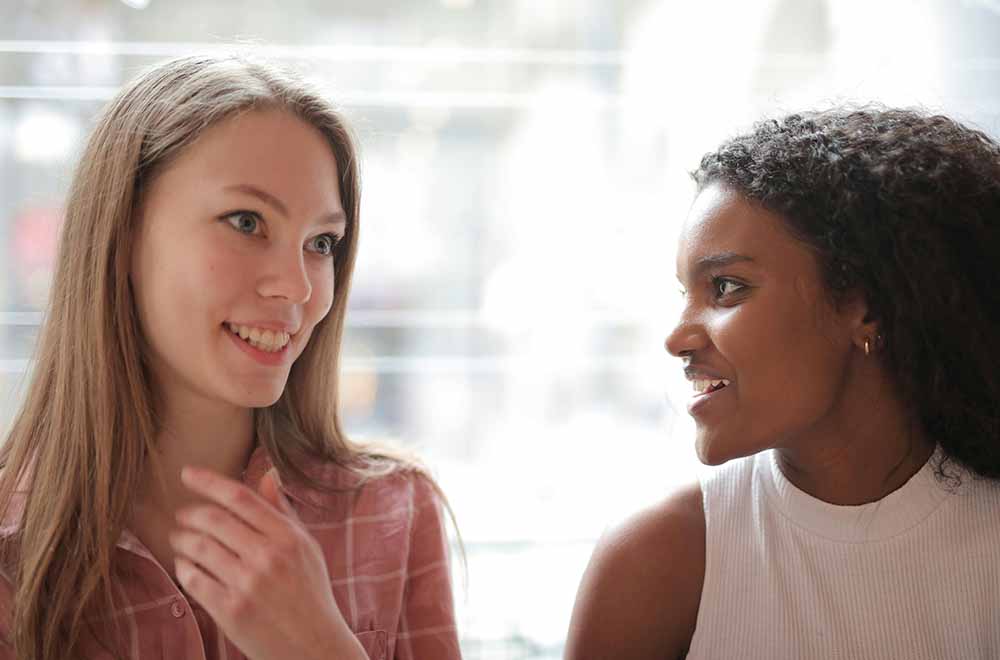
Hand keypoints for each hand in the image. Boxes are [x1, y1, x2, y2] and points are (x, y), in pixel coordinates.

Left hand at [171, 466, 366, 659]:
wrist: (314, 645)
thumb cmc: (310, 592)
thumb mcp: (306, 548)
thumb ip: (283, 511)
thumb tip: (268, 474)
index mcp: (288, 537)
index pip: (241, 498)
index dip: (209, 482)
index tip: (187, 473)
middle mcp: (268, 557)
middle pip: (214, 520)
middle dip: (190, 513)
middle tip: (182, 514)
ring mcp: (248, 584)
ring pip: (199, 548)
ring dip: (182, 539)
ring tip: (180, 539)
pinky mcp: (231, 610)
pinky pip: (194, 579)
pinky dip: (183, 568)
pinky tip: (185, 566)